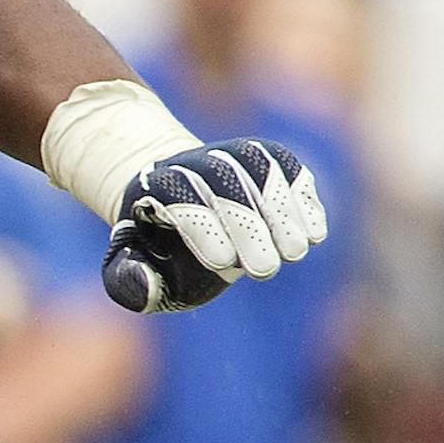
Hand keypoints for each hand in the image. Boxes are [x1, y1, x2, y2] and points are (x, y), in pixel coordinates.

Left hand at [101, 139, 326, 314]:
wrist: (174, 197)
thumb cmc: (154, 243)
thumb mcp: (128, 267)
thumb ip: (129, 281)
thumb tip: (146, 289)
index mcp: (157, 186)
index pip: (181, 199)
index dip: (203, 228)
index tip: (222, 263)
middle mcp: (196, 162)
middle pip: (226, 183)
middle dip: (248, 226)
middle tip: (265, 269)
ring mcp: (233, 154)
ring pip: (261, 169)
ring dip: (282, 211)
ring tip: (296, 252)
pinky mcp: (267, 155)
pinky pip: (287, 166)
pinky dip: (302, 196)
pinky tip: (314, 232)